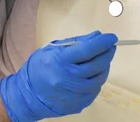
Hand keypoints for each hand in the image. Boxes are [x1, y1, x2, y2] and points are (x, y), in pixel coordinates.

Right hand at [0, 31, 117, 120]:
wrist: (28, 94)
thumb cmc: (40, 67)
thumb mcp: (53, 49)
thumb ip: (77, 42)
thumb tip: (97, 36)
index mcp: (60, 61)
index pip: (88, 49)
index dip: (103, 42)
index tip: (111, 37)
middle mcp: (68, 78)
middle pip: (97, 64)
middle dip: (107, 53)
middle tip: (110, 46)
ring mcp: (74, 94)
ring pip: (99, 78)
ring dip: (104, 67)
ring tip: (101, 60)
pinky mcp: (78, 104)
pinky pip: (95, 90)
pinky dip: (97, 80)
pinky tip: (92, 74)